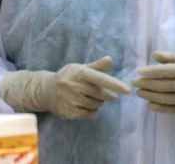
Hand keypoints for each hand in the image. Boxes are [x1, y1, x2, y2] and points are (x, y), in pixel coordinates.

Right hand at [0, 56, 129, 119]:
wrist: (46, 90)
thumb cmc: (69, 77)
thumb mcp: (81, 68)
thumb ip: (97, 66)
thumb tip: (110, 59)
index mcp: (79, 73)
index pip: (100, 79)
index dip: (115, 84)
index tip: (128, 91)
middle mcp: (73, 86)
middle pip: (100, 94)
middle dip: (108, 95)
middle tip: (108, 94)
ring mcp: (69, 100)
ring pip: (95, 105)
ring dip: (99, 103)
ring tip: (93, 98)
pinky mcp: (67, 112)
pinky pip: (88, 114)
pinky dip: (93, 111)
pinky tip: (89, 106)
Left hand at [133, 52, 174, 119]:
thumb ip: (170, 57)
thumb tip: (154, 54)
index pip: (170, 70)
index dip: (153, 71)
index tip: (139, 71)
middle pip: (167, 85)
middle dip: (148, 84)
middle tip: (135, 82)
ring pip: (168, 98)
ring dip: (150, 96)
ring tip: (139, 92)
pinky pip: (172, 109)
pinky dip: (159, 108)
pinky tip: (149, 104)